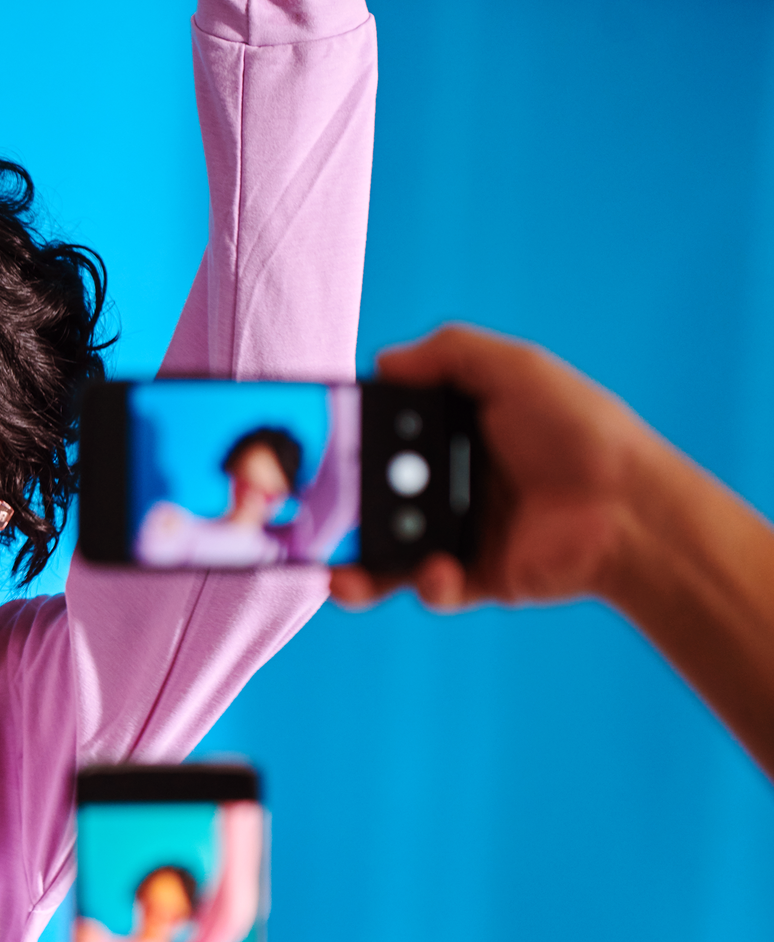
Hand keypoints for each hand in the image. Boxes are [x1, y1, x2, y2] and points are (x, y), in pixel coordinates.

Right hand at [330, 323, 659, 611]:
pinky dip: (424, 584)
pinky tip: (435, 572)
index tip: (310, 447)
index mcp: (453, 432)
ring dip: (357, 566)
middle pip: (372, 498)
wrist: (630, 508)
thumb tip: (382, 361)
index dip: (345, 442)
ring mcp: (459, 533)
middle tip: (310, 516)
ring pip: (387, 553)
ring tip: (338, 572)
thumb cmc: (582, 431)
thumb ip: (449, 353)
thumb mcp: (516, 368)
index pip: (381, 436)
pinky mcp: (476, 577)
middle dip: (337, 511)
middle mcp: (449, 482)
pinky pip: (430, 588)